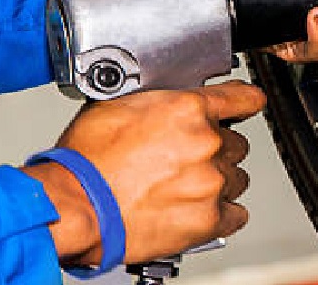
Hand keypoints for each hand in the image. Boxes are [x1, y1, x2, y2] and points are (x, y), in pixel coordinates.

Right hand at [22, 81, 265, 265]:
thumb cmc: (84, 162)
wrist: (71, 207)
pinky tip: (196, 210)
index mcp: (188, 109)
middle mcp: (207, 142)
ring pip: (236, 178)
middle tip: (184, 162)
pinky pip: (235, 214)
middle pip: (236, 143)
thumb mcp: (120, 107)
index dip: (245, 103)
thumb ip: (162, 103)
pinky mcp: (208, 219)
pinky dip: (221, 214)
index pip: (242, 98)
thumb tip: (172, 103)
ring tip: (182, 189)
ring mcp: (211, 182)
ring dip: (217, 182)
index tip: (247, 107)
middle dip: (215, 151)